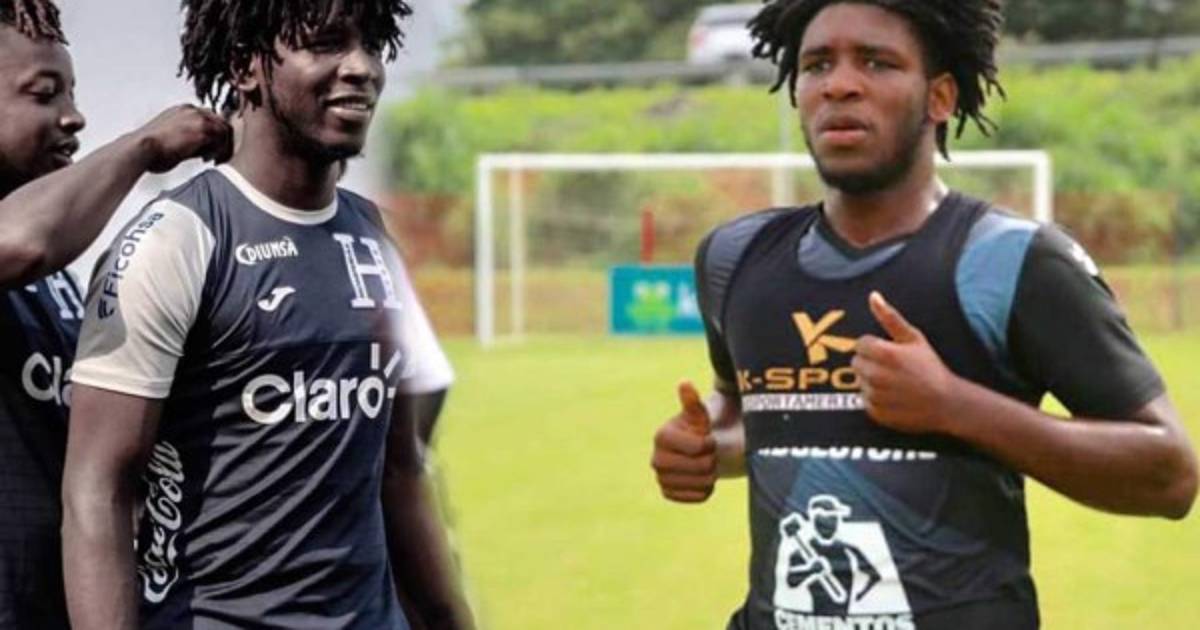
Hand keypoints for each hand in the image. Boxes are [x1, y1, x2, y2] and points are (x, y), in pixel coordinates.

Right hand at [134, 105, 232, 172]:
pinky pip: (222, 139)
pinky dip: (219, 151)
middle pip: (220, 121)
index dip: (213, 134)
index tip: (209, 149)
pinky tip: (207, 160)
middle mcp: (192, 110)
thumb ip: (188, 138)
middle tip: (216, 156)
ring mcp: (198, 118)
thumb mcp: (171, 137)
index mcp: (184, 110)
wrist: (140, 148)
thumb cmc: (150, 148)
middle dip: (222, 139)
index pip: (209, 118)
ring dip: (222, 146)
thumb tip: (203, 150)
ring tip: (213, 160)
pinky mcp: (202, 130)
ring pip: (224, 130)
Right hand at [651, 381, 717, 502]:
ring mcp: (660, 478)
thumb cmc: (697, 429)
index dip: (710, 443)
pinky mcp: (668, 493)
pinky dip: (706, 488)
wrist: (694, 451)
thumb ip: (692, 402)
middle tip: (708, 453)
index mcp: (661, 436)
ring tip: (705, 463)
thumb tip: (685, 383)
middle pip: (702, 467)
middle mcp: (656, 459)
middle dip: (712, 459)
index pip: (699, 447)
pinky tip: (701, 477)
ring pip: (702, 483)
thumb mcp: (698, 415)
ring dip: (711, 474)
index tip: (708, 438)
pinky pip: (698, 497)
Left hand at [851, 291, 956, 433]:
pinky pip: (865, 400)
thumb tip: (873, 296)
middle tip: (892, 367)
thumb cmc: (930, 368)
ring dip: (872, 380)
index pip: (860, 344)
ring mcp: (874, 395)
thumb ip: (890, 317)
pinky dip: (876, 398)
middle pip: (856, 362)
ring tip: (895, 382)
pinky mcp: (874, 412)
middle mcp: (875, 375)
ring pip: (860, 381)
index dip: (875, 346)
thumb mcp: (914, 338)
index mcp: (883, 353)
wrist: (945, 403)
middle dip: (870, 362)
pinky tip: (894, 396)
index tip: (890, 352)